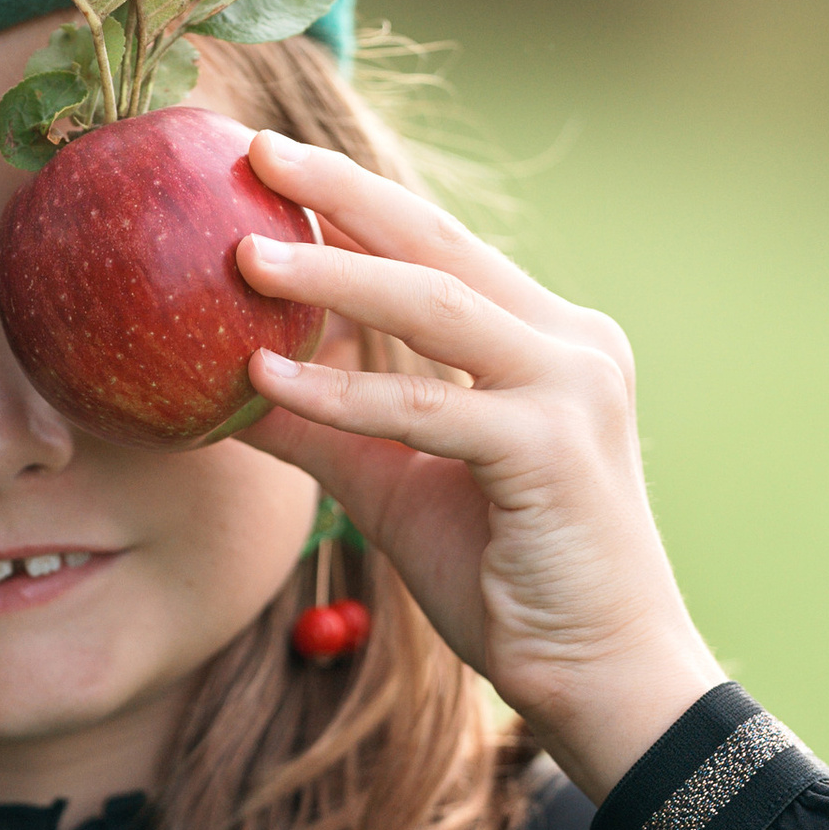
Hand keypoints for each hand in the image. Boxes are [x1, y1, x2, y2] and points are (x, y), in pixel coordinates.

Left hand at [236, 133, 725, 801]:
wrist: (601, 677)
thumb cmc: (509, 582)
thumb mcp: (397, 488)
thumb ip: (327, 428)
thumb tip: (227, 387)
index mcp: (546, 341)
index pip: (439, 249)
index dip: (355, 202)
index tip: (269, 165)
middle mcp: (570, 343)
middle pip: (439, 243)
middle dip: (343, 193)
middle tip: (254, 152)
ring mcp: (570, 387)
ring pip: (434, 305)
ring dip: (332, 278)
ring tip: (243, 256)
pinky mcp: (552, 447)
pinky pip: (427, 406)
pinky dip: (344, 392)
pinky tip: (266, 382)